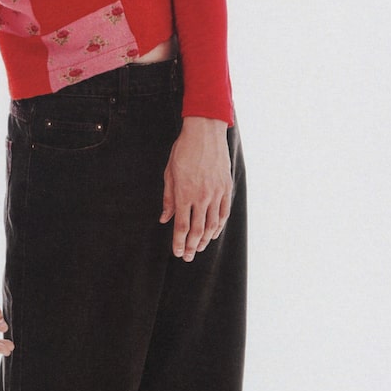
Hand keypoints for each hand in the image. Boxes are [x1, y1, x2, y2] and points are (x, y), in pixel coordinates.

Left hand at [160, 117, 232, 261]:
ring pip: (212, 224)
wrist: (205, 133)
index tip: (177, 252)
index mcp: (184, 193)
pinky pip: (224, 212)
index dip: (178, 242)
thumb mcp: (169, 173)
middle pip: (197, 229)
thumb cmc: (184, 151)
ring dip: (205, 239)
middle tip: (187, 257)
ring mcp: (216, 193)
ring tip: (199, 248)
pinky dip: (219, 226)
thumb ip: (168, 198)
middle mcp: (201, 196)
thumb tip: (165, 218)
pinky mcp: (226, 188)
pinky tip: (213, 233)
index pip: (181, 226)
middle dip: (191, 246)